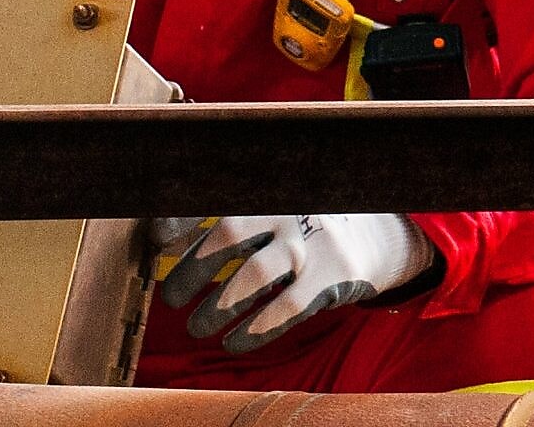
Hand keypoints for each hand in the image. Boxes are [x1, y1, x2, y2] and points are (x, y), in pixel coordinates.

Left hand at [149, 214, 433, 352]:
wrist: (377, 236)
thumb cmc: (301, 228)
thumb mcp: (268, 212)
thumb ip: (223, 220)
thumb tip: (159, 234)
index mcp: (267, 191)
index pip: (216, 200)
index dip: (181, 219)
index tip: (156, 241)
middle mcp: (287, 209)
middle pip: (229, 234)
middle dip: (193, 270)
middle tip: (171, 299)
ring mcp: (312, 241)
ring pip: (257, 273)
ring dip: (219, 305)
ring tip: (196, 328)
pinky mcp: (333, 274)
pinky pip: (288, 306)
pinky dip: (257, 328)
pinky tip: (236, 342)